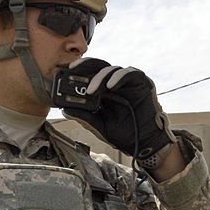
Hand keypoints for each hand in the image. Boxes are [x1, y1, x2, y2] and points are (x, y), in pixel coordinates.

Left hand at [59, 57, 176, 167]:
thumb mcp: (100, 126)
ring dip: (100, 77)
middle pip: (98, 67)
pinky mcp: (142, 82)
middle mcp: (115, 83)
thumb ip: (85, 117)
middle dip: (84, 66)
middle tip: (72, 69)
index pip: (89, 75)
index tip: (63, 73)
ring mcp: (129, 82)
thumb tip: (65, 110)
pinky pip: (130, 73)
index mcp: (104, 91)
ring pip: (112, 69)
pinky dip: (119, 77)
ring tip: (91, 90)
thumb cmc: (126, 135)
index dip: (76, 72)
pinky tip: (111, 86)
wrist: (146, 144)